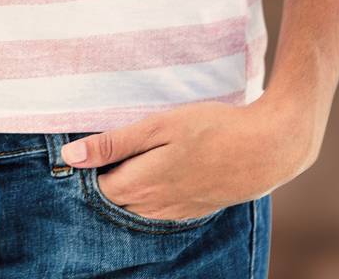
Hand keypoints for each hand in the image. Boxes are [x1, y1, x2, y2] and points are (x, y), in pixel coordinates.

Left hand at [59, 97, 314, 221]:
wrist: (267, 148)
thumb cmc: (213, 128)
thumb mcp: (159, 126)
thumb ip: (114, 142)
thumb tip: (71, 156)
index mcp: (141, 184)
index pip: (95, 188)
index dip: (85, 169)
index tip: (82, 146)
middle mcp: (154, 207)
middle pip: (114, 200)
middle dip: (103, 178)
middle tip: (102, 146)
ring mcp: (176, 212)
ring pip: (135, 207)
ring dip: (125, 186)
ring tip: (125, 155)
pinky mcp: (193, 210)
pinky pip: (158, 209)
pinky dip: (148, 193)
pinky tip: (154, 169)